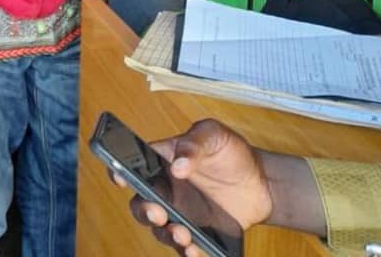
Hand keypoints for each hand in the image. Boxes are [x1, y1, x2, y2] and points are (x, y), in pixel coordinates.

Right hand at [113, 120, 272, 254]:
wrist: (261, 182)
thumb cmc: (230, 151)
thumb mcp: (213, 135)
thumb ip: (194, 144)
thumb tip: (177, 165)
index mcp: (162, 160)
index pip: (132, 164)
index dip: (119, 170)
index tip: (120, 177)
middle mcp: (165, 188)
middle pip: (140, 202)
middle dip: (144, 210)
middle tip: (158, 212)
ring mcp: (179, 213)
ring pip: (159, 229)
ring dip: (165, 234)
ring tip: (182, 234)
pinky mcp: (196, 233)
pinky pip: (184, 247)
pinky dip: (186, 252)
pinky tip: (194, 250)